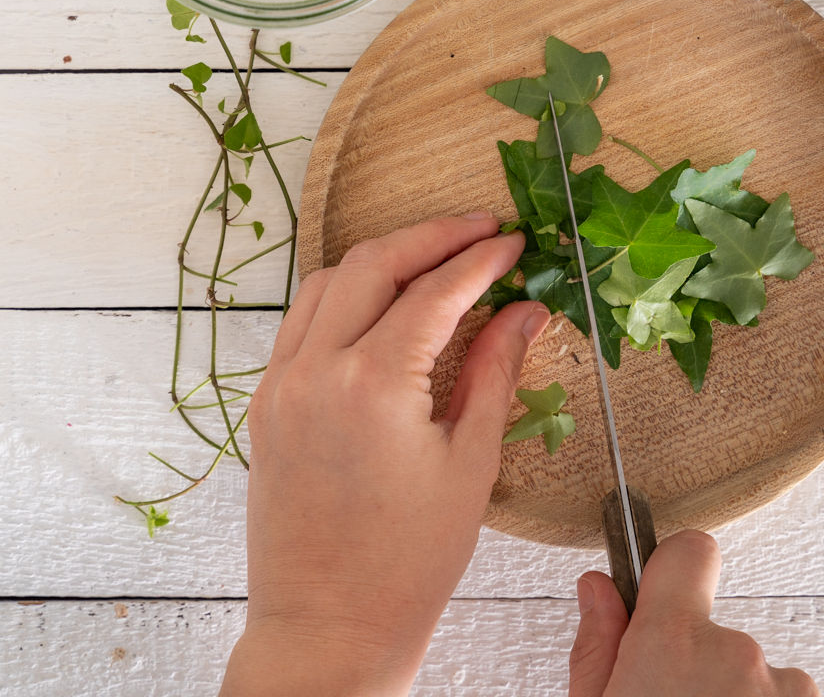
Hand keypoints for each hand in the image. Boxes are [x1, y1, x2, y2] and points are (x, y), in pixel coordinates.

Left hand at [219, 214, 547, 696]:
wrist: (328, 626)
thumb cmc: (409, 560)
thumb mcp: (470, 461)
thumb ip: (495, 371)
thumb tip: (524, 311)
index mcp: (374, 385)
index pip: (435, 291)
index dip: (482, 259)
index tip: (515, 242)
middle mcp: (317, 370)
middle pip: (375, 262)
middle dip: (433, 236)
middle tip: (482, 230)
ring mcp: (281, 383)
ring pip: (329, 280)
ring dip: (384, 257)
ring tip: (435, 257)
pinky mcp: (267, 402)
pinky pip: (302, 319)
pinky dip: (343, 293)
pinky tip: (380, 301)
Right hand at [569, 531, 819, 695]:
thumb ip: (598, 649)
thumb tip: (599, 589)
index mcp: (673, 642)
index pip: (690, 551)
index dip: (675, 569)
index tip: (665, 593)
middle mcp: (737, 655)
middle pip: (717, 633)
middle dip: (697, 667)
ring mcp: (786, 691)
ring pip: (754, 678)